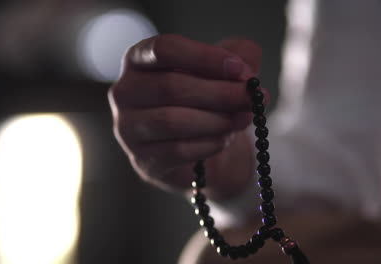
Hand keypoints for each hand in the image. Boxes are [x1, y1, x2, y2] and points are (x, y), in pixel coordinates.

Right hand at [108, 34, 266, 198]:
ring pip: (173, 120)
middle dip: (220, 92)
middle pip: (171, 86)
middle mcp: (125, 91)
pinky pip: (178, 150)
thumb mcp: (223, 69)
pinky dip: (209, 144)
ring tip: (244, 118)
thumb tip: (245, 74)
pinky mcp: (143, 159)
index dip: (204, 57)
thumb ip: (238, 58)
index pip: (165, 49)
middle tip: (255, 97)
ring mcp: (128, 128)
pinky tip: (225, 138)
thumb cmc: (204, 98)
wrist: (197, 145)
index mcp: (139, 59)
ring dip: (217, 120)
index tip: (240, 69)